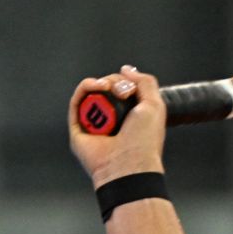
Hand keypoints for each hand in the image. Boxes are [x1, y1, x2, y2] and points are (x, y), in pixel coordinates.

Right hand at [68, 65, 166, 187]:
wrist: (129, 163)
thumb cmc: (145, 140)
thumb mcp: (155, 105)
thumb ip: (145, 82)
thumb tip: (126, 69)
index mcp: (132, 116)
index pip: (124, 90)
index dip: (126, 83)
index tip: (131, 87)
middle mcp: (113, 120)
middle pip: (107, 89)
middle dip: (114, 83)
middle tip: (123, 91)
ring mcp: (95, 124)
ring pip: (91, 93)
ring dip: (99, 83)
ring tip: (107, 87)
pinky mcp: (78, 128)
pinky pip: (77, 103)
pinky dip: (84, 89)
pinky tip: (95, 86)